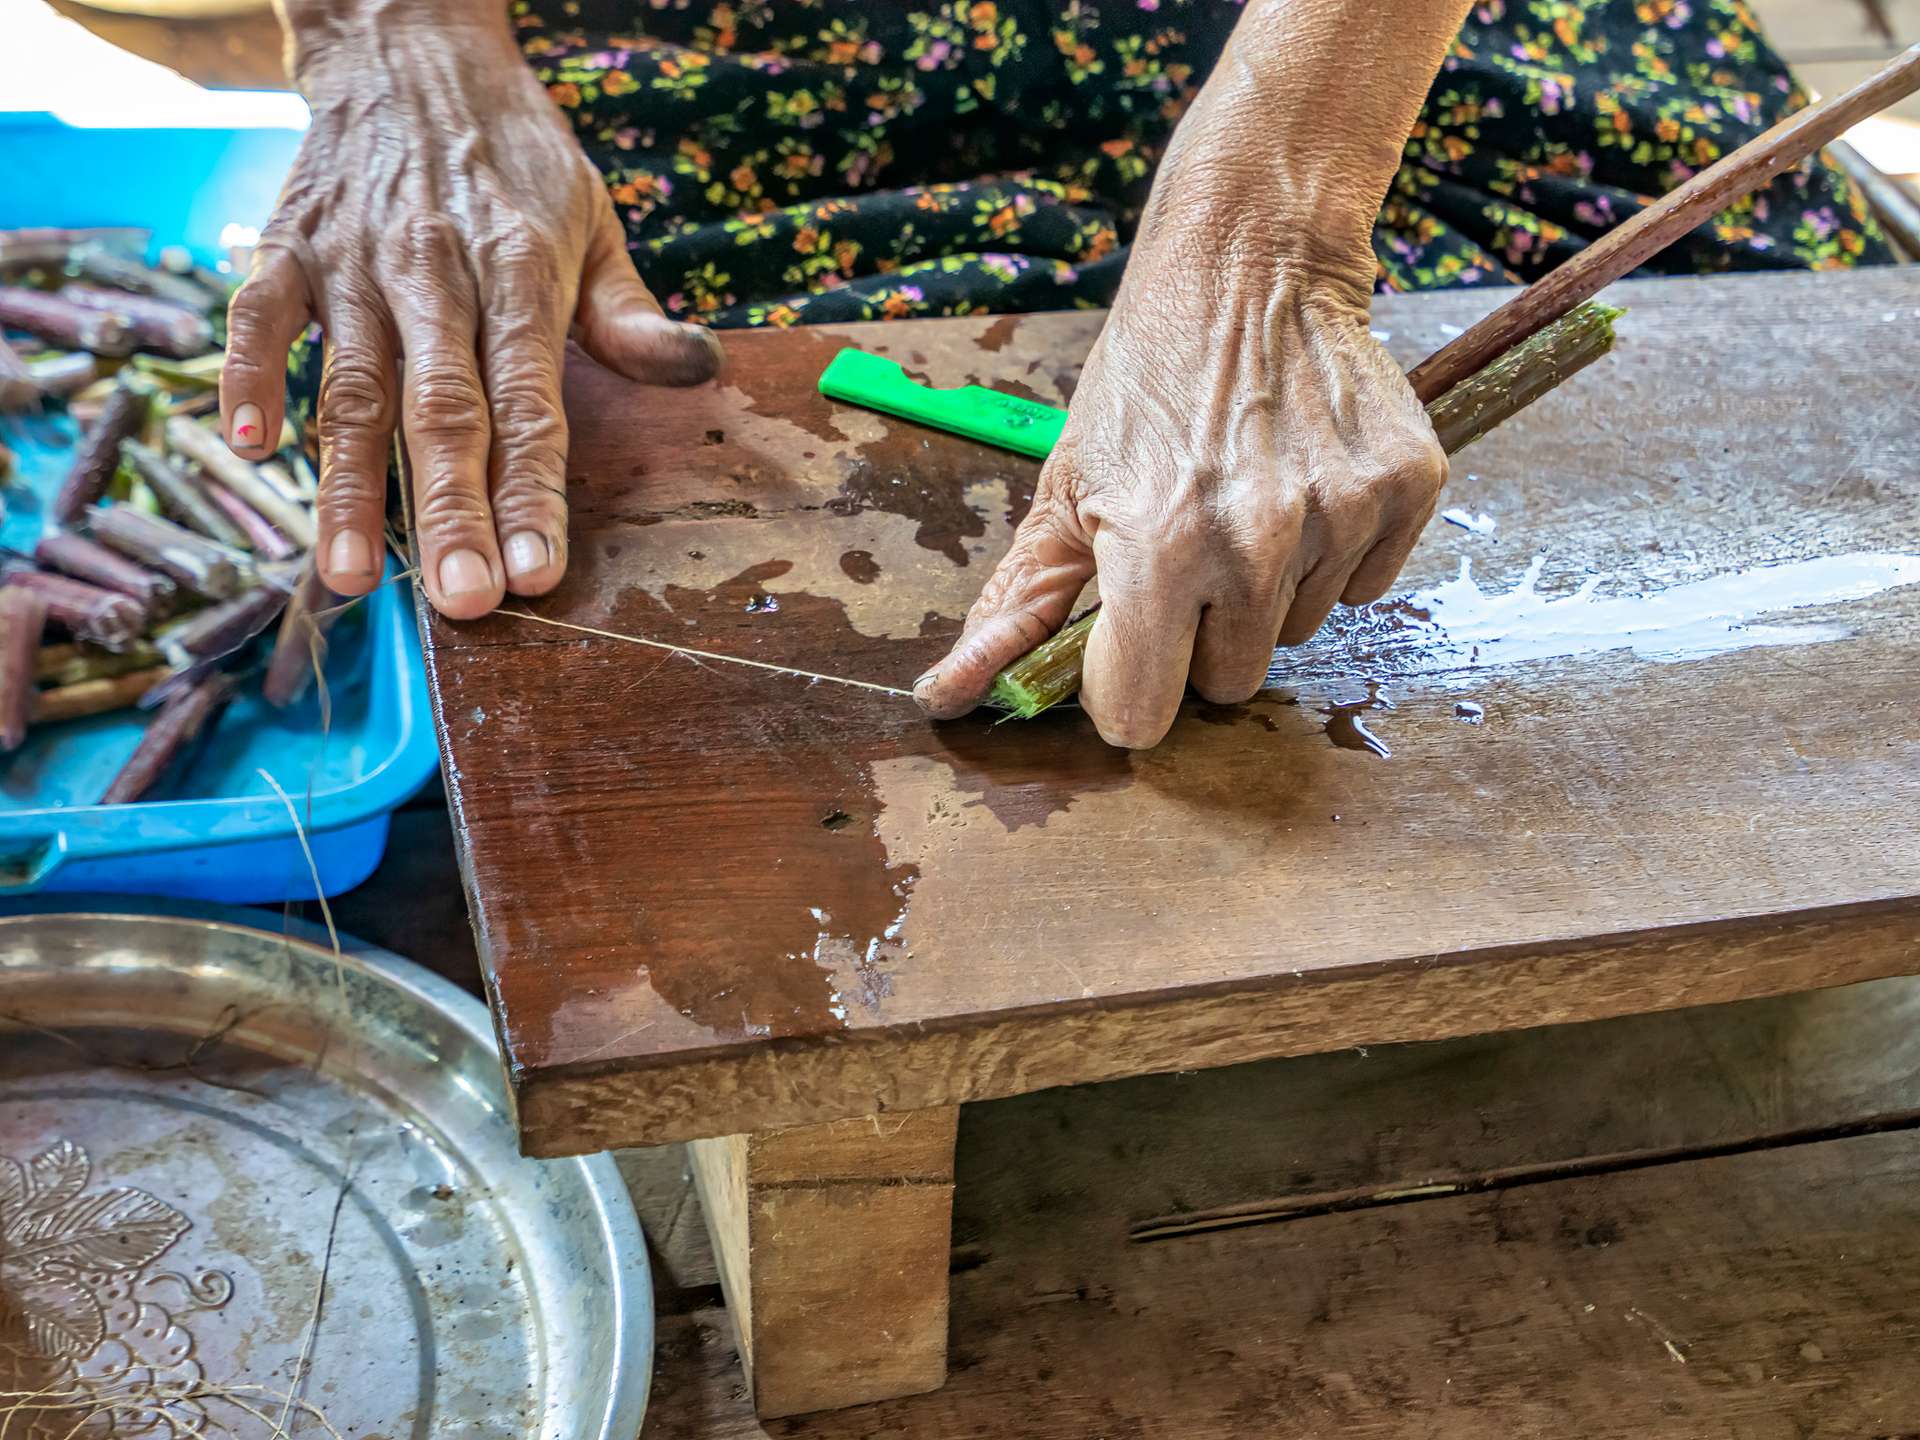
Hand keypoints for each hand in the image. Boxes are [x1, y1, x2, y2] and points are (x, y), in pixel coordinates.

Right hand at [220, 5, 721, 618]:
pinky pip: (260, 314)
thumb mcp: (594, 219)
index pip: (532, 404)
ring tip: (351, 575)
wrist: (411, 44)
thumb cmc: (514, 156)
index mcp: (519, 274)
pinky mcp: (288, 242)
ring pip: (350, 386)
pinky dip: (248, 373)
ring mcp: (356, 260)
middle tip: (460, 601)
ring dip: (348, 483)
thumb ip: (631, 313)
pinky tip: (250, 444)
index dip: (534, 493)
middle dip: (451, 512)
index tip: (538, 575)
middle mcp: (436, 273)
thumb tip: (699, 372)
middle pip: (444, 411)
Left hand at [913, 267, 1445, 746]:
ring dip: (1269, 591)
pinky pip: (1366, 588)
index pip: (1141, 714)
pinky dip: (1333, 554)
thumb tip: (945, 698)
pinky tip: (1302, 486)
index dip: (1124, 685)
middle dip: (1201, 635)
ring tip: (1247, 504)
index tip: (1125, 639)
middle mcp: (1253, 542)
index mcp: (1156, 550)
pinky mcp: (1404, 489)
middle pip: (1228, 685)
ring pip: (1298, 634)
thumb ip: (1014, 608)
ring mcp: (1338, 515)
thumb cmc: (1144, 379)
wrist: (1247, 261)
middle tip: (1191, 552)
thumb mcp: (1064, 489)